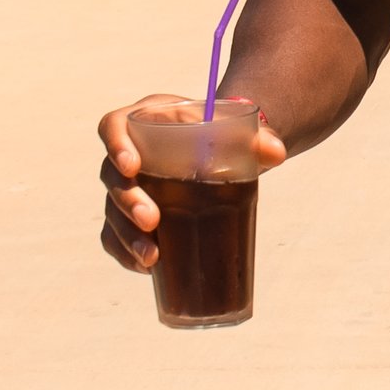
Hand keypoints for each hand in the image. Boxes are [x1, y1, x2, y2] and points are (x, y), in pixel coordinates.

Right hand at [98, 91, 285, 272]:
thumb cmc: (222, 135)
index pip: (113, 126)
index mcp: (146, 120)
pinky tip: (146, 268)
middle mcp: (128, 153)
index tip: (132, 166)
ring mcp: (126, 186)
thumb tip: (277, 154)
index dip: (115, 145)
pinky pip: (114, 237)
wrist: (220, 150)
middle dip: (127, 201)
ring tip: (152, 258)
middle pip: (112, 176)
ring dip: (126, 237)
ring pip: (112, 212)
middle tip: (151, 220)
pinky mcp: (128, 216)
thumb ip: (257, 139)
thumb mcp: (236, 130)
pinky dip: (126, 254)